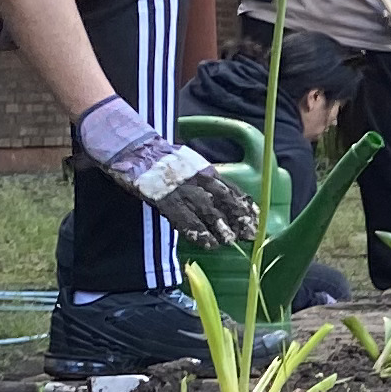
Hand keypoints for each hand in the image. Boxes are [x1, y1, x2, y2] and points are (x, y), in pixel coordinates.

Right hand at [74, 98, 254, 248]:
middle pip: (223, 200)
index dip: (244, 204)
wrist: (133, 148)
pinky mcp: (164, 198)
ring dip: (220, 227)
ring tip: (230, 241)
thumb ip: (201, 181)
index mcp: (203, 170)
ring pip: (206, 210)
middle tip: (250, 234)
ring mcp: (180, 188)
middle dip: (238, 218)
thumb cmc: (159, 159)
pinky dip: (197, 231)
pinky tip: (206, 243)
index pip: (230, 189)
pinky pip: (184, 218)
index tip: (257, 218)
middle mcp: (196, 178)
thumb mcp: (188, 166)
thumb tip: (216, 199)